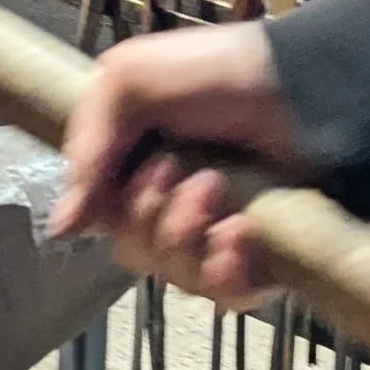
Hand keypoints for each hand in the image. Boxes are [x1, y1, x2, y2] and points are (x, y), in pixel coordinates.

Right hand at [52, 21, 309, 302]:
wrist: (307, 89)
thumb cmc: (217, 74)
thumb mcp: (127, 80)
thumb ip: (85, 149)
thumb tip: (62, 228)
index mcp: (133, 164)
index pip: (98, 216)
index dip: (107, 204)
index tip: (134, 171)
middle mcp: (169, 203)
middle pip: (131, 247)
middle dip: (153, 213)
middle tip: (188, 171)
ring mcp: (214, 235)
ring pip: (171, 273)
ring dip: (188, 233)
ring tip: (220, 191)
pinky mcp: (258, 261)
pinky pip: (222, 295)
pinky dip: (225, 271)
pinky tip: (241, 234)